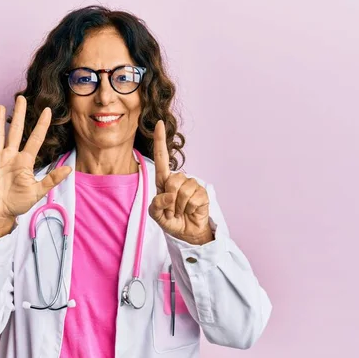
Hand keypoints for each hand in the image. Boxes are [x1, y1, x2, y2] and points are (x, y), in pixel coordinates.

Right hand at [0, 96, 71, 225]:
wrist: (0, 213)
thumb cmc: (18, 202)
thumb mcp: (37, 192)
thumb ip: (52, 180)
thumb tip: (69, 169)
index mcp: (24, 161)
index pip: (35, 139)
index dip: (42, 125)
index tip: (48, 111)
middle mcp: (11, 156)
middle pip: (16, 131)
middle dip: (19, 115)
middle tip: (21, 98)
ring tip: (1, 107)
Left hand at [148, 120, 215, 244]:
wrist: (186, 233)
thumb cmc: (170, 220)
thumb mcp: (156, 214)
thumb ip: (157, 204)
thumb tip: (169, 194)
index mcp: (163, 181)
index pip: (161, 158)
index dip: (159, 140)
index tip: (159, 124)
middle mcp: (178, 179)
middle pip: (172, 181)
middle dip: (170, 200)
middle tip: (172, 210)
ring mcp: (191, 185)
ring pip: (183, 190)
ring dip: (179, 206)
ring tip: (181, 212)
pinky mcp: (202, 193)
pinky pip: (193, 198)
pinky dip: (189, 208)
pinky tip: (190, 211)